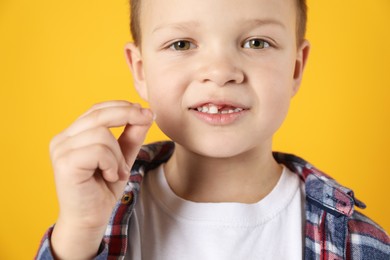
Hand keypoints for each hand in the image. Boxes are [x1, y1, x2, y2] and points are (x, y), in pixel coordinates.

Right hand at [50, 101, 153, 258]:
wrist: (90, 219)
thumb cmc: (103, 188)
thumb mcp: (122, 157)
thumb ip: (131, 136)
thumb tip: (145, 113)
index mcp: (73, 134)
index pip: (97, 109)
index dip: (123, 106)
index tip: (146, 111)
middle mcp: (62, 139)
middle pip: (98, 114)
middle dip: (128, 114)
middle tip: (148, 119)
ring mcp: (61, 150)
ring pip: (102, 134)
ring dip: (118, 155)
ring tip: (117, 172)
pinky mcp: (65, 163)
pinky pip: (99, 151)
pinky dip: (112, 164)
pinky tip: (110, 176)